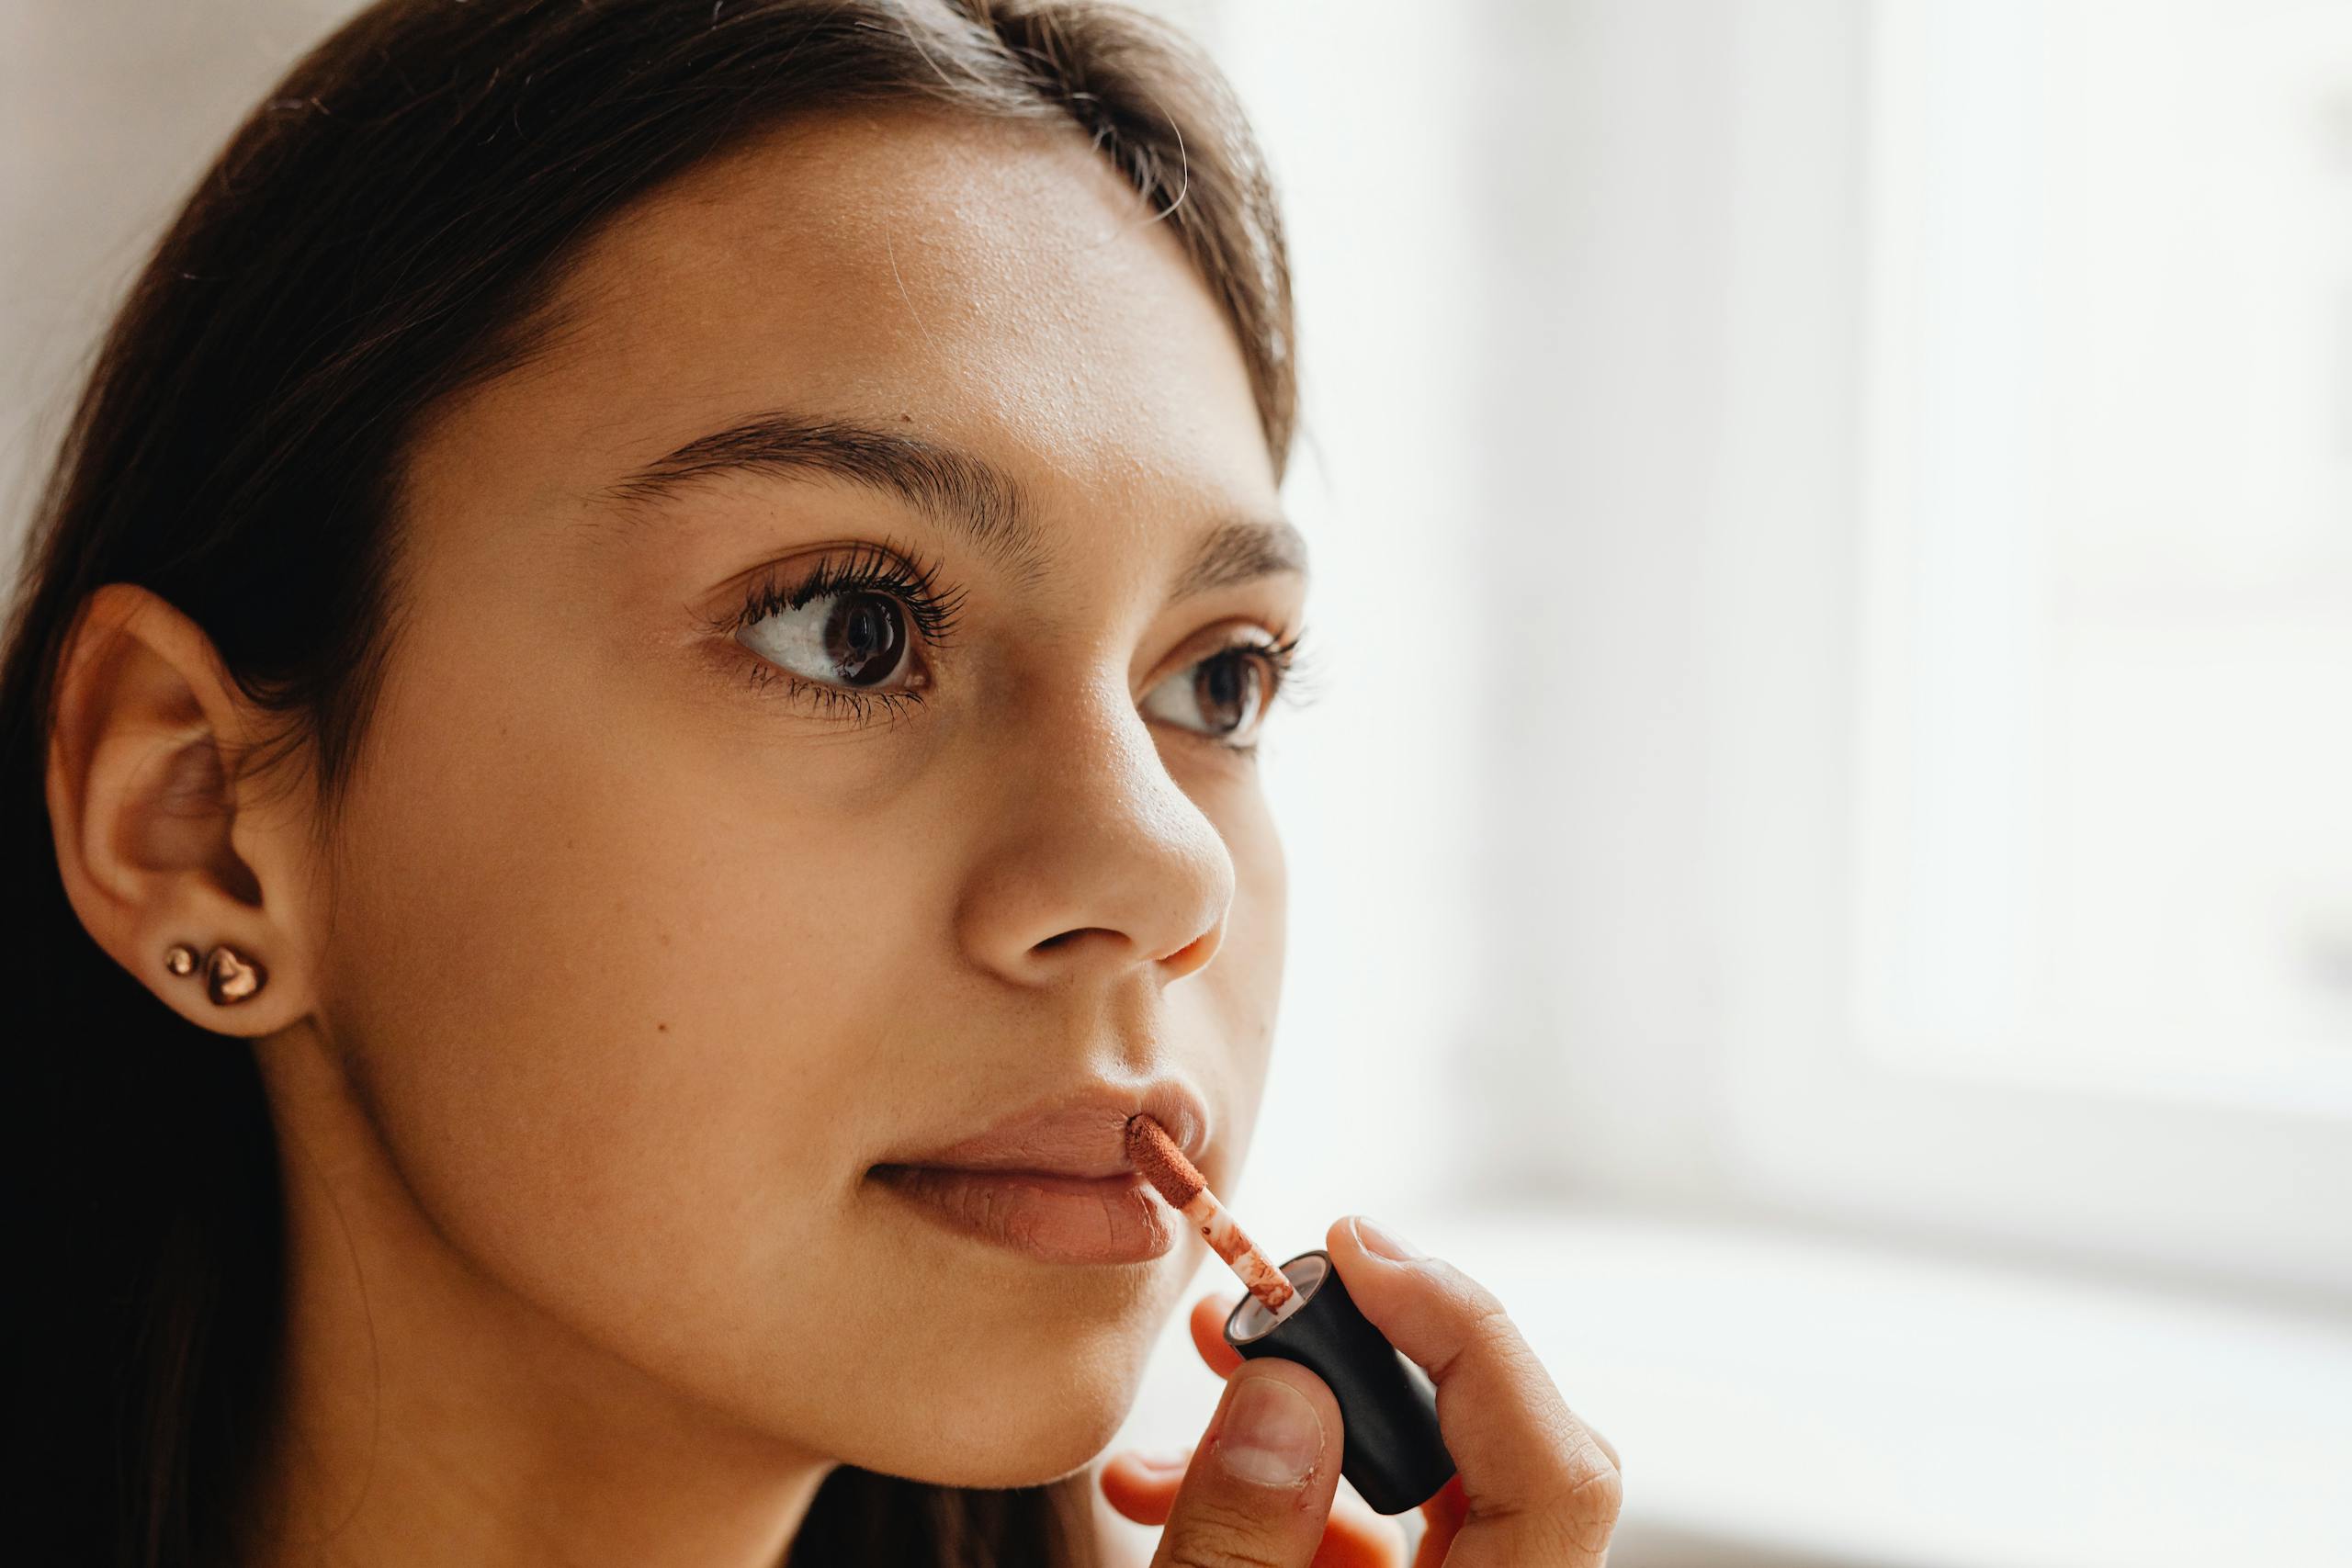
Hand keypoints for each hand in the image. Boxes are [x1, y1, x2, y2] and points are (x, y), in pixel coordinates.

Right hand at [1099, 1215, 1621, 1565]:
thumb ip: (1241, 1541)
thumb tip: (1287, 1389)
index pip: (1557, 1465)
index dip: (1467, 1334)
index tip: (1356, 1252)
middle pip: (1490, 1450)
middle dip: (1357, 1361)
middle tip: (1250, 1314)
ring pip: (1417, 1492)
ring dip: (1293, 1433)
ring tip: (1173, 1415)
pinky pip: (1374, 1544)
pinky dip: (1278, 1502)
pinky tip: (1166, 1491)